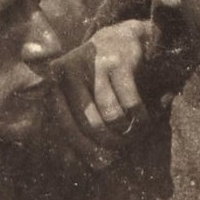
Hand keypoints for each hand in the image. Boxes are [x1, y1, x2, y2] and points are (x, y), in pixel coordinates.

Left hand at [50, 21, 154, 160]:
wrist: (122, 37)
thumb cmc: (99, 75)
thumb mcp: (80, 90)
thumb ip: (76, 118)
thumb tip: (88, 162)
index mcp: (56, 82)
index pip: (65, 125)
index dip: (84, 148)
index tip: (100, 162)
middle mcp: (70, 72)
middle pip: (90, 124)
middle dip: (109, 141)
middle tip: (121, 147)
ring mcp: (94, 66)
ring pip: (112, 116)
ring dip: (126, 131)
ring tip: (133, 133)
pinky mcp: (118, 62)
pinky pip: (130, 104)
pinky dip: (140, 117)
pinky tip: (143, 118)